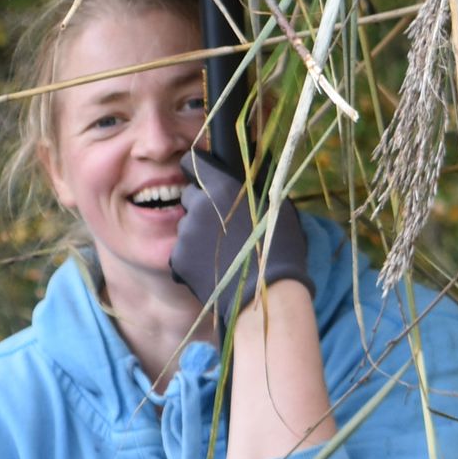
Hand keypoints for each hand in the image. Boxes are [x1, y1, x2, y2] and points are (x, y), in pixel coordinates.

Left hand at [170, 150, 312, 324]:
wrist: (266, 295)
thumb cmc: (280, 249)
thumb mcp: (276, 207)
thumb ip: (253, 187)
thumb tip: (245, 175)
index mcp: (222, 188)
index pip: (193, 163)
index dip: (197, 170)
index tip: (202, 176)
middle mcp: (199, 205)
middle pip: (189, 196)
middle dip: (201, 205)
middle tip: (221, 224)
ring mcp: (185, 233)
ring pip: (186, 225)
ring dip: (198, 232)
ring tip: (222, 251)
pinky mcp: (177, 258)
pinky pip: (181, 251)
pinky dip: (192, 258)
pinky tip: (213, 268)